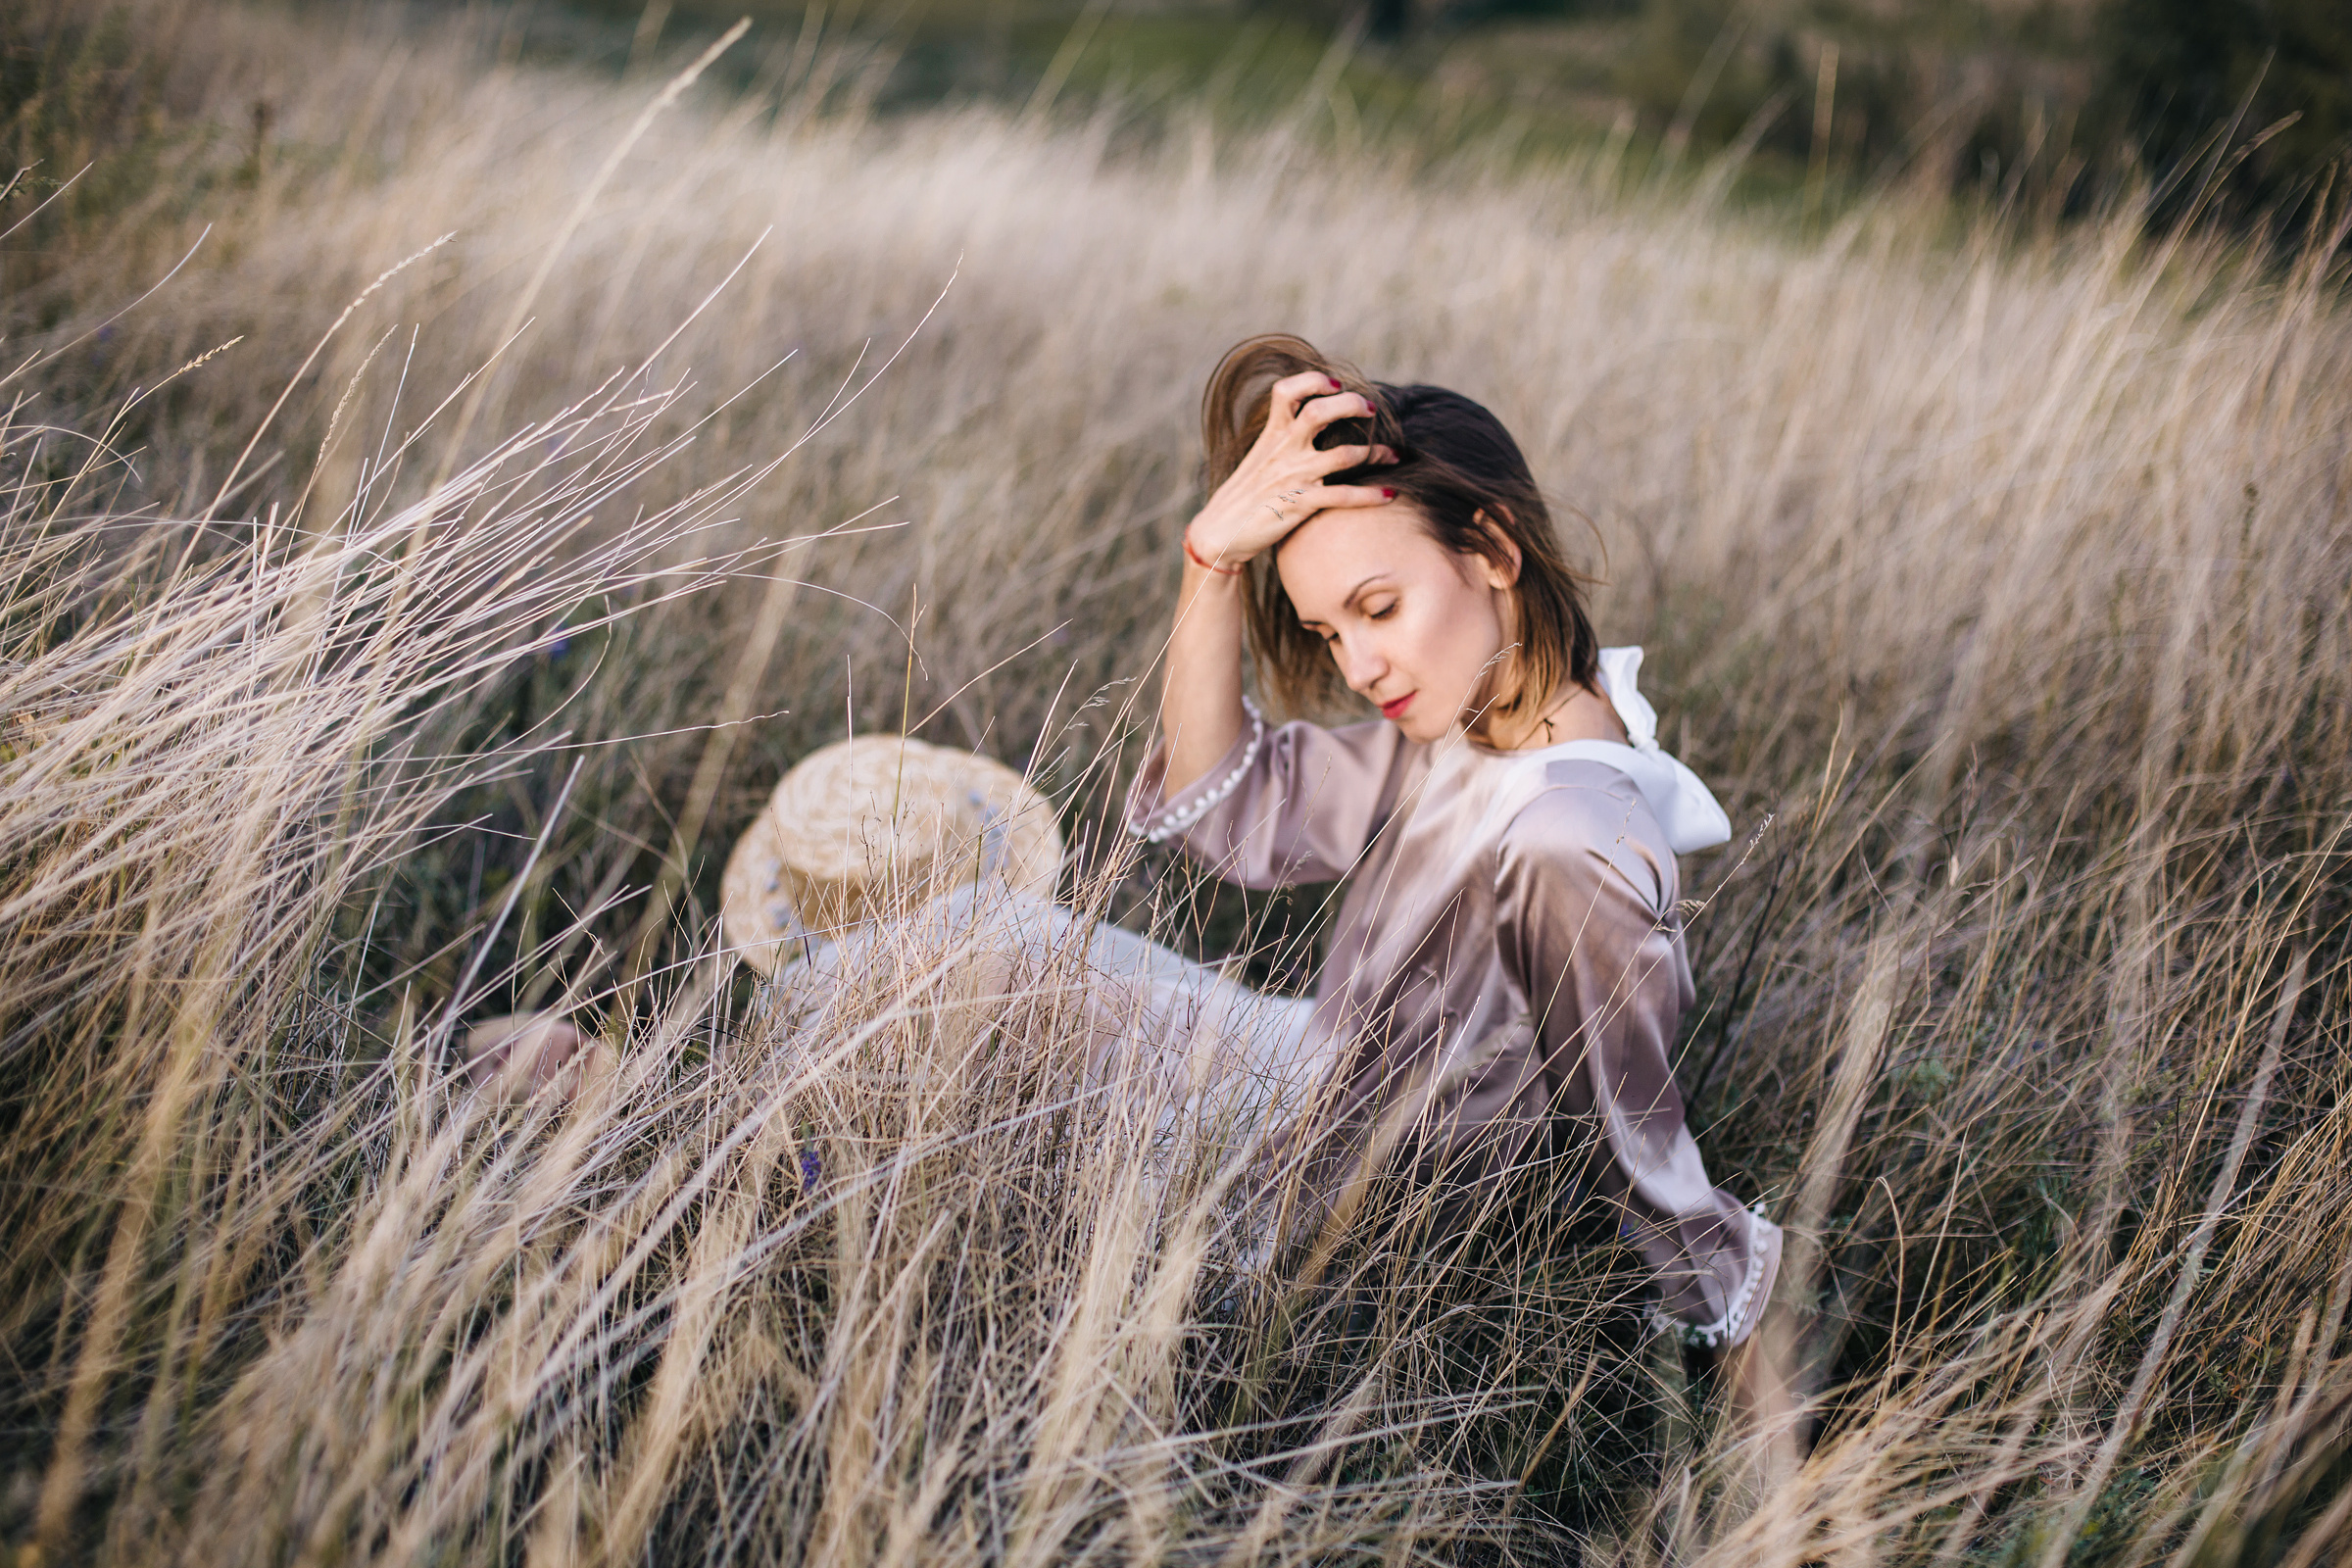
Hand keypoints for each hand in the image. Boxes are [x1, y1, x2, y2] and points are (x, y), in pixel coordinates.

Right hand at [1184, 370, 1396, 571]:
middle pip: (1320, 412)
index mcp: (1271, 435)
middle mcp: (1284, 450)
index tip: (1336, 384)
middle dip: (1352, 405)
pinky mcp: (1301, 504)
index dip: (1314, 380)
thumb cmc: (1243, 496)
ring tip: (1393, 455)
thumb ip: (1283, 439)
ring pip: (1344, 455)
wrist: (1220, 532)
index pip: (1287, 391)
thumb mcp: (1259, 457)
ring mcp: (1294, 477)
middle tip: (1371, 410)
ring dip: (1375, 453)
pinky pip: (1344, 496)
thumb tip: (1310, 424)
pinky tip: (1391, 494)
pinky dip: (1372, 495)